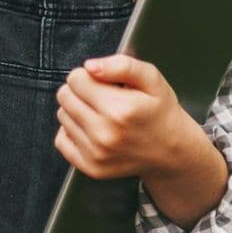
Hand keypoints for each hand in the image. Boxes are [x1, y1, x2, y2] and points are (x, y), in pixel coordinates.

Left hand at [54, 55, 191, 180]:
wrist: (170, 150)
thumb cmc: (160, 111)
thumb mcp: (151, 78)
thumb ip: (122, 65)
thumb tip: (90, 66)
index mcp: (120, 109)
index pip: (76, 79)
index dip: (88, 75)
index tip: (102, 81)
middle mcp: (104, 134)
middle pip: (65, 96)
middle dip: (80, 90)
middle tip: (101, 95)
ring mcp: (95, 154)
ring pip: (62, 115)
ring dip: (76, 109)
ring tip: (100, 112)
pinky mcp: (90, 167)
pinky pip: (61, 140)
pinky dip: (72, 130)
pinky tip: (91, 128)